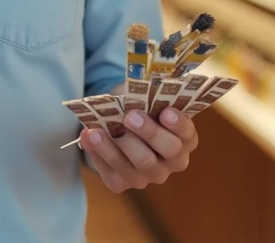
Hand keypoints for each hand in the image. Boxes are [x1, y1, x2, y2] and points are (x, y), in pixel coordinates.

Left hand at [79, 108, 197, 192]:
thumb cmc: (139, 107)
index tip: (166, 111)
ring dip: (115, 147)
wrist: (119, 124)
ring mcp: (149, 176)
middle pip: (166, 151)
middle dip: (148, 133)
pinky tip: (87, 137)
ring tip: (97, 130)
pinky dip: (98, 154)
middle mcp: (172, 162)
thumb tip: (134, 92)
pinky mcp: (124, 183)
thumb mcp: (147, 98)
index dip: (178, 124)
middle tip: (130, 117)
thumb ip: (147, 97)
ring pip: (137, 166)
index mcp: (185, 139)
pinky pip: (112, 173)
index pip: (187, 134)